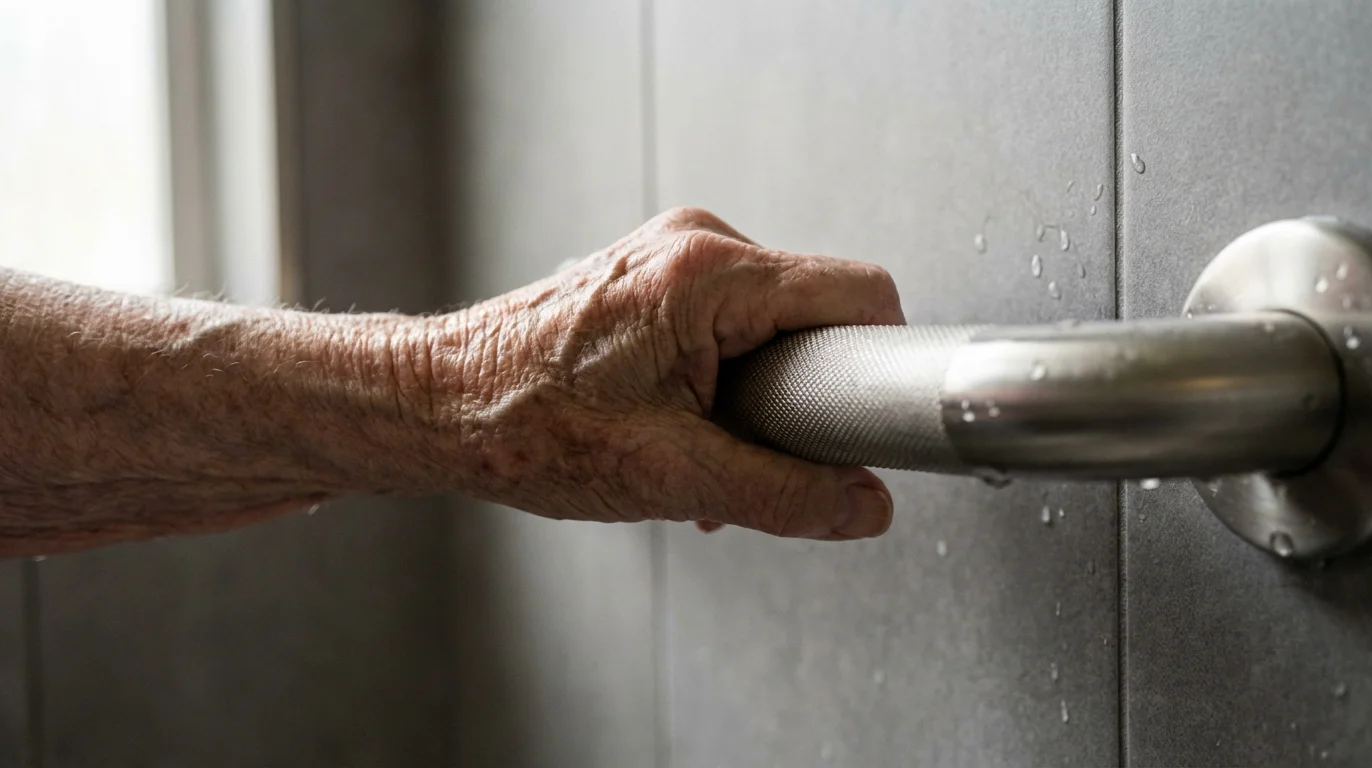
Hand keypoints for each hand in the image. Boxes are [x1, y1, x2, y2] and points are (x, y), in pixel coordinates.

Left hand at [429, 207, 905, 538]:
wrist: (437, 405)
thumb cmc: (522, 426)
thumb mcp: (669, 478)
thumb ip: (782, 495)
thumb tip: (862, 506)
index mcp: (708, 275)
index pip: (858, 293)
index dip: (880, 362)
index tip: (866, 420)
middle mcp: (694, 244)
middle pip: (817, 311)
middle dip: (807, 394)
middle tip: (762, 451)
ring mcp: (671, 256)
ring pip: (772, 323)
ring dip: (762, 397)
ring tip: (704, 448)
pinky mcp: (652, 279)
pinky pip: (729, 323)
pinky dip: (726, 383)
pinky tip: (686, 434)